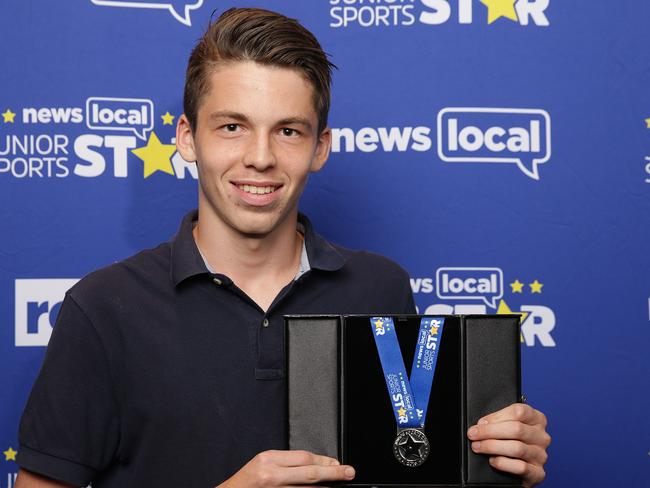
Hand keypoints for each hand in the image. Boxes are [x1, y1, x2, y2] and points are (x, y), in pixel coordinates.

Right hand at [218, 450, 354, 486]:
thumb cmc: (245, 481)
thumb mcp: (263, 462)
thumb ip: (286, 462)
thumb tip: (313, 464)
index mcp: (268, 460)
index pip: (303, 458)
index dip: (323, 460)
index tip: (336, 462)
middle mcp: (272, 476)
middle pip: (310, 473)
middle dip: (332, 472)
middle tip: (348, 472)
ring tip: (336, 484)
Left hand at [467, 403, 549, 486]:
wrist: (520, 471)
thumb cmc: (512, 442)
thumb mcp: (508, 426)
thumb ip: (499, 421)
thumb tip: (481, 424)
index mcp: (536, 419)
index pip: (518, 411)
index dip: (496, 416)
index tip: (481, 423)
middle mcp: (542, 436)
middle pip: (516, 429)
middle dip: (489, 432)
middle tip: (473, 435)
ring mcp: (541, 455)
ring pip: (517, 448)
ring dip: (492, 446)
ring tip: (478, 447)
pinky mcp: (538, 473)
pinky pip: (521, 467)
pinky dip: (503, 463)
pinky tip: (493, 461)